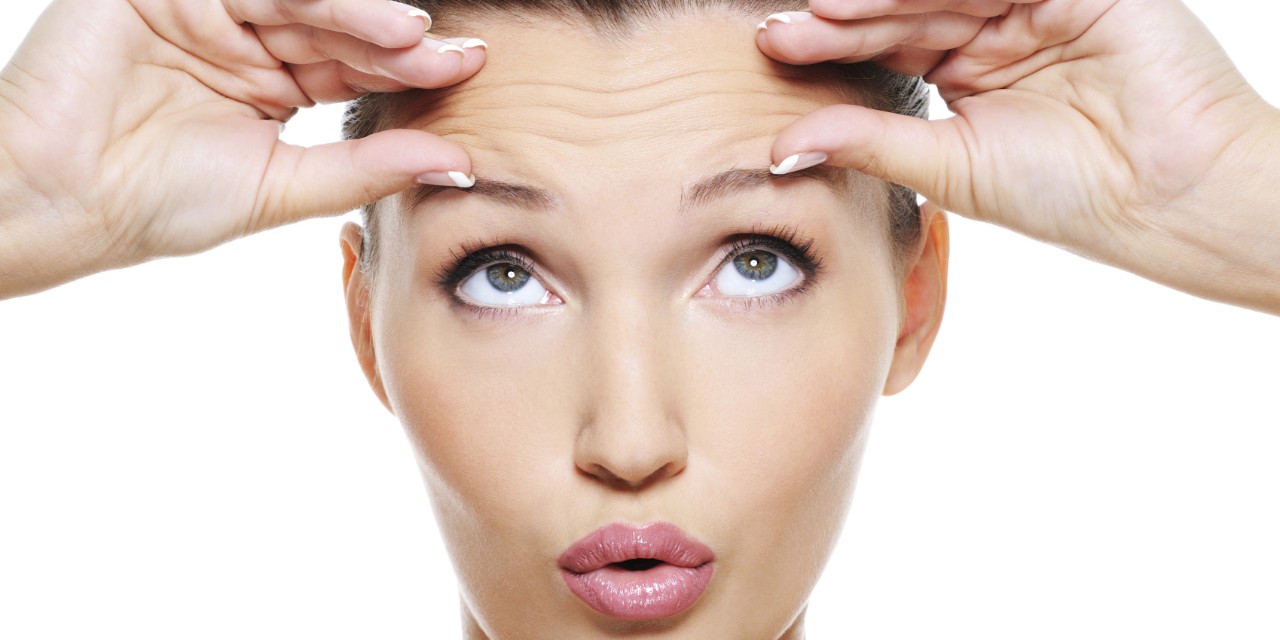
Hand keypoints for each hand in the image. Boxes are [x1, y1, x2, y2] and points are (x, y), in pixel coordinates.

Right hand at [0, 0, 484, 297]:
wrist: (59, 201)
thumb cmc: (158, 203)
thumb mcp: (283, 185)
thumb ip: (366, 169)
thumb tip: (457, 163)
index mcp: (269, 89)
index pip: (352, 71)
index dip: (409, 73)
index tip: (469, 76)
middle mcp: (244, 45)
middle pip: (338, 32)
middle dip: (399, 43)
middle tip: (461, 56)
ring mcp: (206, 13)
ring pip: (303, 2)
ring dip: (365, 17)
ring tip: (418, 37)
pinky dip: (316, 0)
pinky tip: (371, 19)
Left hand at [756, 0, 1279, 312]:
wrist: (1167, 199)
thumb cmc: (1068, 194)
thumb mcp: (949, 166)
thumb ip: (869, 143)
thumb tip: (780, 148)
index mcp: (971, 72)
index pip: (890, 44)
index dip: (832, 46)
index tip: (772, 50)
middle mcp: (1000, 31)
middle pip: (906, 9)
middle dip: (843, 18)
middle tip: (780, 29)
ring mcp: (1039, 4)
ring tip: (822, 11)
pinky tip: (883, 0)